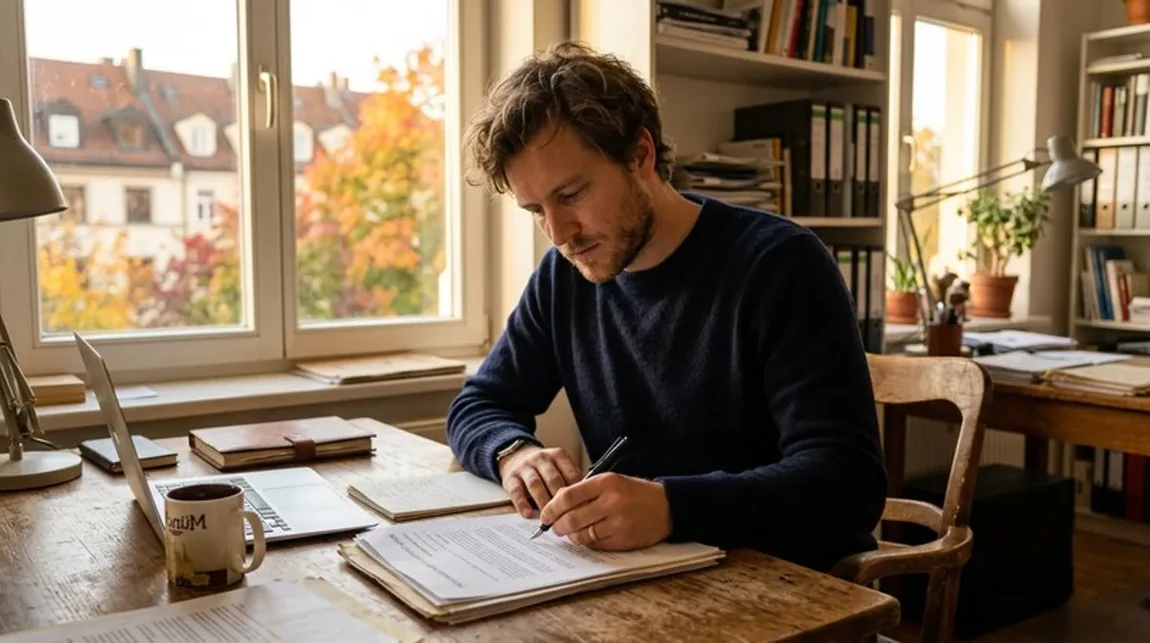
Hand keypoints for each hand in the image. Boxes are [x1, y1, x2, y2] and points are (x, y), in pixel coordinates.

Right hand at [498, 445, 581, 517]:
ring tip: (549, 519)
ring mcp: (525, 467)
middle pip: (553, 479)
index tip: (581, 509)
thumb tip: (583, 504)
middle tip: (566, 518)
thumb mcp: (559, 467)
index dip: (577, 493)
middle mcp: (541, 459)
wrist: (516, 456)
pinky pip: (516, 491)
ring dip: (543, 502)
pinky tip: (529, 514)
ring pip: (535, 484)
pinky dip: (522, 504)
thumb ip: (569, 481)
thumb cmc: (544, 469)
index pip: (571, 473)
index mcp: (558, 456)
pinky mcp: (510, 477)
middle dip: (560, 500)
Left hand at [539, 473, 671, 550]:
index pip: (568, 496)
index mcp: (606, 483)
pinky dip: (587, 542)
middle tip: (554, 527)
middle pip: (572, 518)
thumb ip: (586, 490)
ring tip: (571, 532)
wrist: (667, 507)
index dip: (552, 507)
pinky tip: (588, 536)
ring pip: (582, 535)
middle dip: (558, 526)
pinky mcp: (623, 539)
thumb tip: (558, 503)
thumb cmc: (635, 493)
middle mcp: (611, 502)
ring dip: (572, 535)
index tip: (545, 514)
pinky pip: (595, 544)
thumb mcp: (611, 481)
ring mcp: (618, 522)